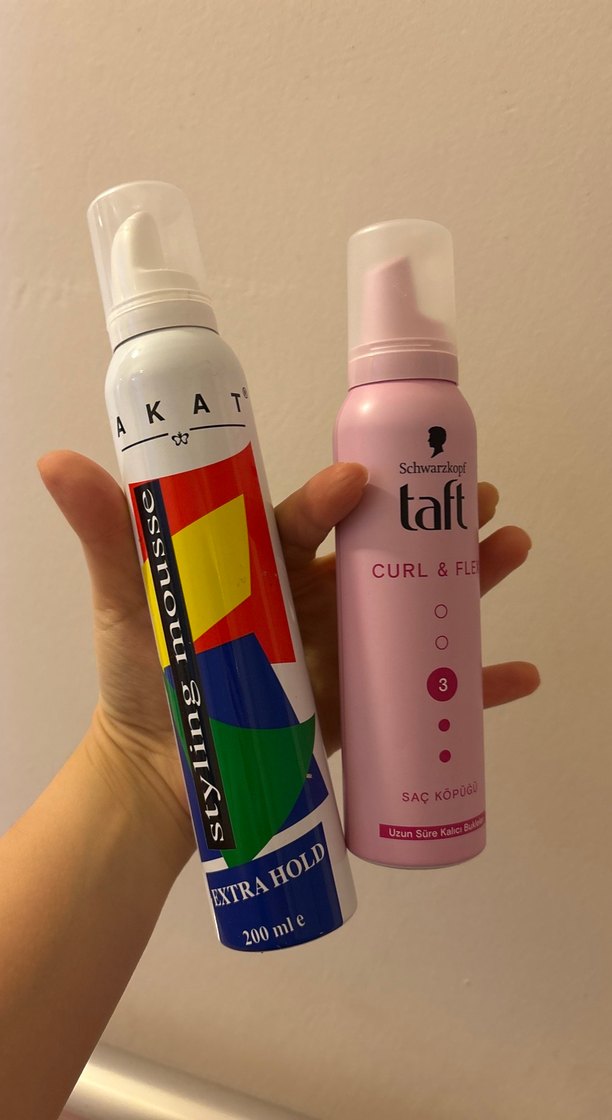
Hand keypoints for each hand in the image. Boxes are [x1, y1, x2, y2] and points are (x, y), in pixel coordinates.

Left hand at [38, 453, 538, 839]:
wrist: (164, 777)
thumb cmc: (144, 678)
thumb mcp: (127, 600)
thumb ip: (105, 535)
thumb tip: (56, 460)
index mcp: (268, 562)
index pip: (307, 516)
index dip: (335, 494)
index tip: (359, 481)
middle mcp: (315, 597)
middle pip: (386, 549)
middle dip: (435, 518)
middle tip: (480, 495)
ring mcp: (346, 649)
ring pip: (420, 604)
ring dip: (470, 578)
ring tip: (511, 550)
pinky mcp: (365, 704)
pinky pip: (428, 690)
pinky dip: (476, 684)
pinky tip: (520, 673)